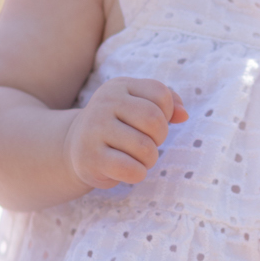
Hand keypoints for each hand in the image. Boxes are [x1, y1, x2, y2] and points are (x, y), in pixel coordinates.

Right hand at [64, 78, 187, 189]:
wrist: (75, 147)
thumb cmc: (118, 126)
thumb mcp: (138, 105)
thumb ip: (167, 103)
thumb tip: (184, 115)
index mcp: (119, 86)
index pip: (161, 95)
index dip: (167, 114)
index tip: (152, 124)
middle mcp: (104, 103)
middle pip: (154, 121)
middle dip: (159, 138)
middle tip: (147, 144)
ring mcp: (94, 129)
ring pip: (145, 148)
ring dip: (149, 159)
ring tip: (137, 158)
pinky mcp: (91, 157)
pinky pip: (131, 169)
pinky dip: (138, 174)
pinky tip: (128, 171)